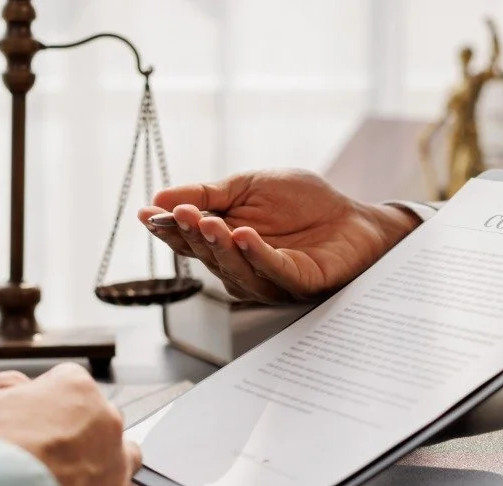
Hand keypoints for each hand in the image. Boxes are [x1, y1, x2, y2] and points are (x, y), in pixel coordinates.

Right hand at [0, 358, 141, 485]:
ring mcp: (118, 461)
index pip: (65, 383)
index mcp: (76, 387)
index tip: (24, 420)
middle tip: (39, 453)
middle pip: (93, 418)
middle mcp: (107, 419)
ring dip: (99, 461)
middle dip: (71, 431)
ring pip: (119, 454)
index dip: (41, 401)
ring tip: (67, 477)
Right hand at [138, 169, 419, 302]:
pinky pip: (273, 270)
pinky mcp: (299, 283)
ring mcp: (270, 279)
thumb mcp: (249, 186)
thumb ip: (209, 193)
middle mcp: (243, 267)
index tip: (148, 214)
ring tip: (208, 220)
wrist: (355, 217)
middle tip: (182, 214)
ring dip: (219, 245)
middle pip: (208, 257)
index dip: (169, 229)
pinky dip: (256, 254)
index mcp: (226, 243)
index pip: (190, 240)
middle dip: (192, 235)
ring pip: (236, 268)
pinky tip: (243, 235)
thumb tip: (161, 198)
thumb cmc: (304, 203)